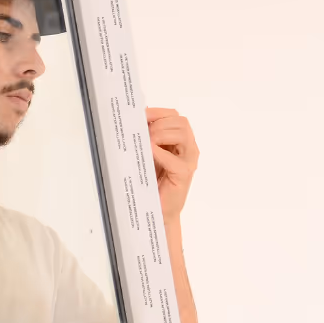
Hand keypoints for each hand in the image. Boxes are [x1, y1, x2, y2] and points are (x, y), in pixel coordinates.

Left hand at [145, 107, 197, 223]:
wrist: (160, 209)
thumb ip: (148, 137)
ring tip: (147, 143)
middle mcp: (189, 149)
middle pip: (180, 122)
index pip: (174, 116)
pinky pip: (173, 159)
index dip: (157, 113)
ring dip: (161, 134)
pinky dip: (159, 153)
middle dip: (159, 123)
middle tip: (143, 133)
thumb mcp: (149, 154)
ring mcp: (188, 161)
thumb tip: (135, 119)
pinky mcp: (183, 175)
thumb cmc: (154, 181)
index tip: (140, 115)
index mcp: (182, 141)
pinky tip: (148, 153)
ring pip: (182, 134)